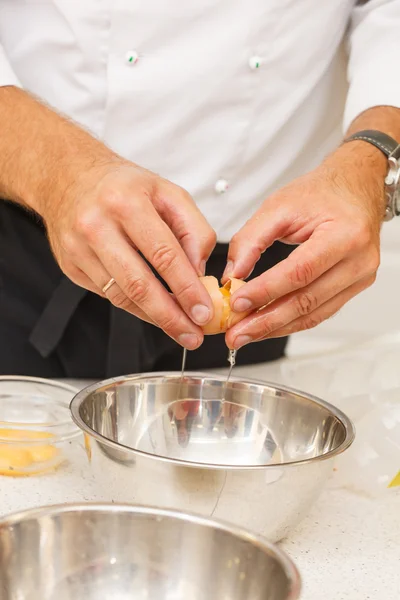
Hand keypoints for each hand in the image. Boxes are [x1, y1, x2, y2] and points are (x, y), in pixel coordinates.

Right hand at [43, 159, 215, 349]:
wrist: (69, 178)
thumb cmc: (124, 187)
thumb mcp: (167, 193)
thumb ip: (194, 230)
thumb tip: (200, 272)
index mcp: (127, 202)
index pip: (164, 254)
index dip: (186, 288)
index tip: (204, 311)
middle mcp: (97, 225)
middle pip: (138, 284)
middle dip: (170, 316)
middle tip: (193, 335)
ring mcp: (79, 248)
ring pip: (121, 296)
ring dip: (154, 318)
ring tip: (180, 329)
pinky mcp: (70, 266)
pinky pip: (108, 295)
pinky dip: (135, 307)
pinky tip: (154, 311)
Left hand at [223, 142, 385, 348]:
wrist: (354, 188)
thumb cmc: (321, 194)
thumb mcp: (279, 206)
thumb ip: (250, 239)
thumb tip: (232, 276)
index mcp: (344, 234)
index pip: (300, 271)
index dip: (266, 291)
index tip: (237, 303)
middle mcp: (358, 260)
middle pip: (307, 300)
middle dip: (266, 321)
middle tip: (237, 334)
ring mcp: (360, 277)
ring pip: (313, 314)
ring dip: (276, 328)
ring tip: (246, 334)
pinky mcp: (354, 287)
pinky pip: (320, 312)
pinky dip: (291, 322)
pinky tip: (268, 326)